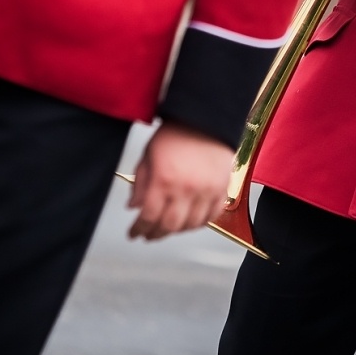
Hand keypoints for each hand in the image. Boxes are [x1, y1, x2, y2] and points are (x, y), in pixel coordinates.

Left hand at [126, 120, 236, 240]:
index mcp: (164, 180)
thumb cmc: (175, 133)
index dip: (139, 229)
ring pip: (191, 225)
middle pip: (169, 226)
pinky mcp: (222, 188)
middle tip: (150, 235)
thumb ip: (140, 183)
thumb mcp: (148, 155)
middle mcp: (186, 189)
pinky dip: (201, 222)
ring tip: (169, 227)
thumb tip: (133, 206)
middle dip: (156, 234)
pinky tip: (191, 220)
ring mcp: (206, 190)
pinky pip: (212, 215)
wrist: (205, 119)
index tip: (134, 233)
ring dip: (178, 230)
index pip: (148, 216)